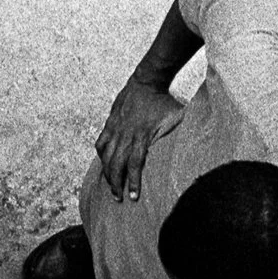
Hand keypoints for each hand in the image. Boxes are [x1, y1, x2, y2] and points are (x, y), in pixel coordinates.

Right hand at [94, 79, 183, 200]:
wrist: (147, 80)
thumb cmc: (163, 100)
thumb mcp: (172, 120)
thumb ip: (169, 137)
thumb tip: (176, 153)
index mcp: (141, 135)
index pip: (134, 164)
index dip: (133, 182)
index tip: (133, 197)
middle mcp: (126, 134)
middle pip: (117, 165)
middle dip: (117, 184)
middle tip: (118, 198)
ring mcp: (116, 129)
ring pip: (106, 157)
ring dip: (108, 174)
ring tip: (111, 187)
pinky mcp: (110, 123)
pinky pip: (101, 143)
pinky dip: (101, 156)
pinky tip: (104, 163)